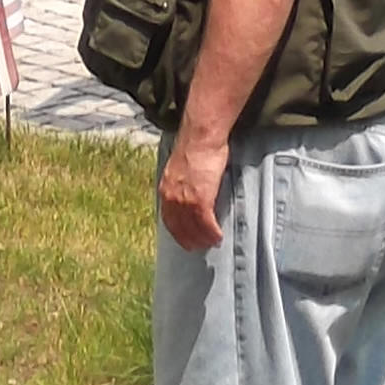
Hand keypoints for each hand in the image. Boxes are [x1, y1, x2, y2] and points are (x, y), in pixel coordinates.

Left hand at [158, 129, 226, 250]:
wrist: (200, 137)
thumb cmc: (194, 146)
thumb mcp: (179, 167)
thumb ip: (180, 182)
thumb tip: (188, 189)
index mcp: (165, 189)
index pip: (168, 219)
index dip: (177, 232)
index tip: (184, 239)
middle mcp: (171, 198)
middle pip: (179, 228)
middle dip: (189, 240)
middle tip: (198, 247)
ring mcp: (185, 200)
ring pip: (194, 229)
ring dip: (203, 239)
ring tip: (212, 243)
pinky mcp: (200, 199)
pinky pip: (207, 224)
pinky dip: (213, 233)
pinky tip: (219, 237)